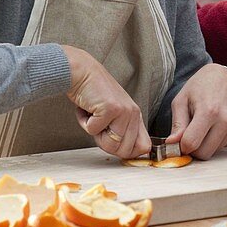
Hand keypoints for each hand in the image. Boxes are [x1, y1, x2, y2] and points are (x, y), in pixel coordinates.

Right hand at [62, 45, 150, 159]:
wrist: (82, 73)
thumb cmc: (94, 95)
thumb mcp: (113, 114)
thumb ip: (121, 131)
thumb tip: (125, 154)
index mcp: (136, 116)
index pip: (144, 147)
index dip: (127, 153)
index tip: (113, 145)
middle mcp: (133, 113)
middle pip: (124, 151)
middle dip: (106, 144)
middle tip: (98, 126)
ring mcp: (123, 111)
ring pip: (110, 144)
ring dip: (95, 134)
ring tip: (93, 116)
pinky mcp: (110, 109)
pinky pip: (93, 131)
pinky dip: (84, 122)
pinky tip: (87, 108)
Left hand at [164, 64, 226, 159]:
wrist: (223, 76)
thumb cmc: (199, 87)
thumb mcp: (181, 101)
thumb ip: (177, 125)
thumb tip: (172, 144)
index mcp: (209, 111)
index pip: (191, 145)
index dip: (181, 145)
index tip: (179, 139)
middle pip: (204, 154)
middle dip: (194, 148)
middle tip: (191, 133)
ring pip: (214, 151)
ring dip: (206, 143)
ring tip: (206, 124)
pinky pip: (225, 146)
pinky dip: (217, 140)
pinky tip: (216, 124)